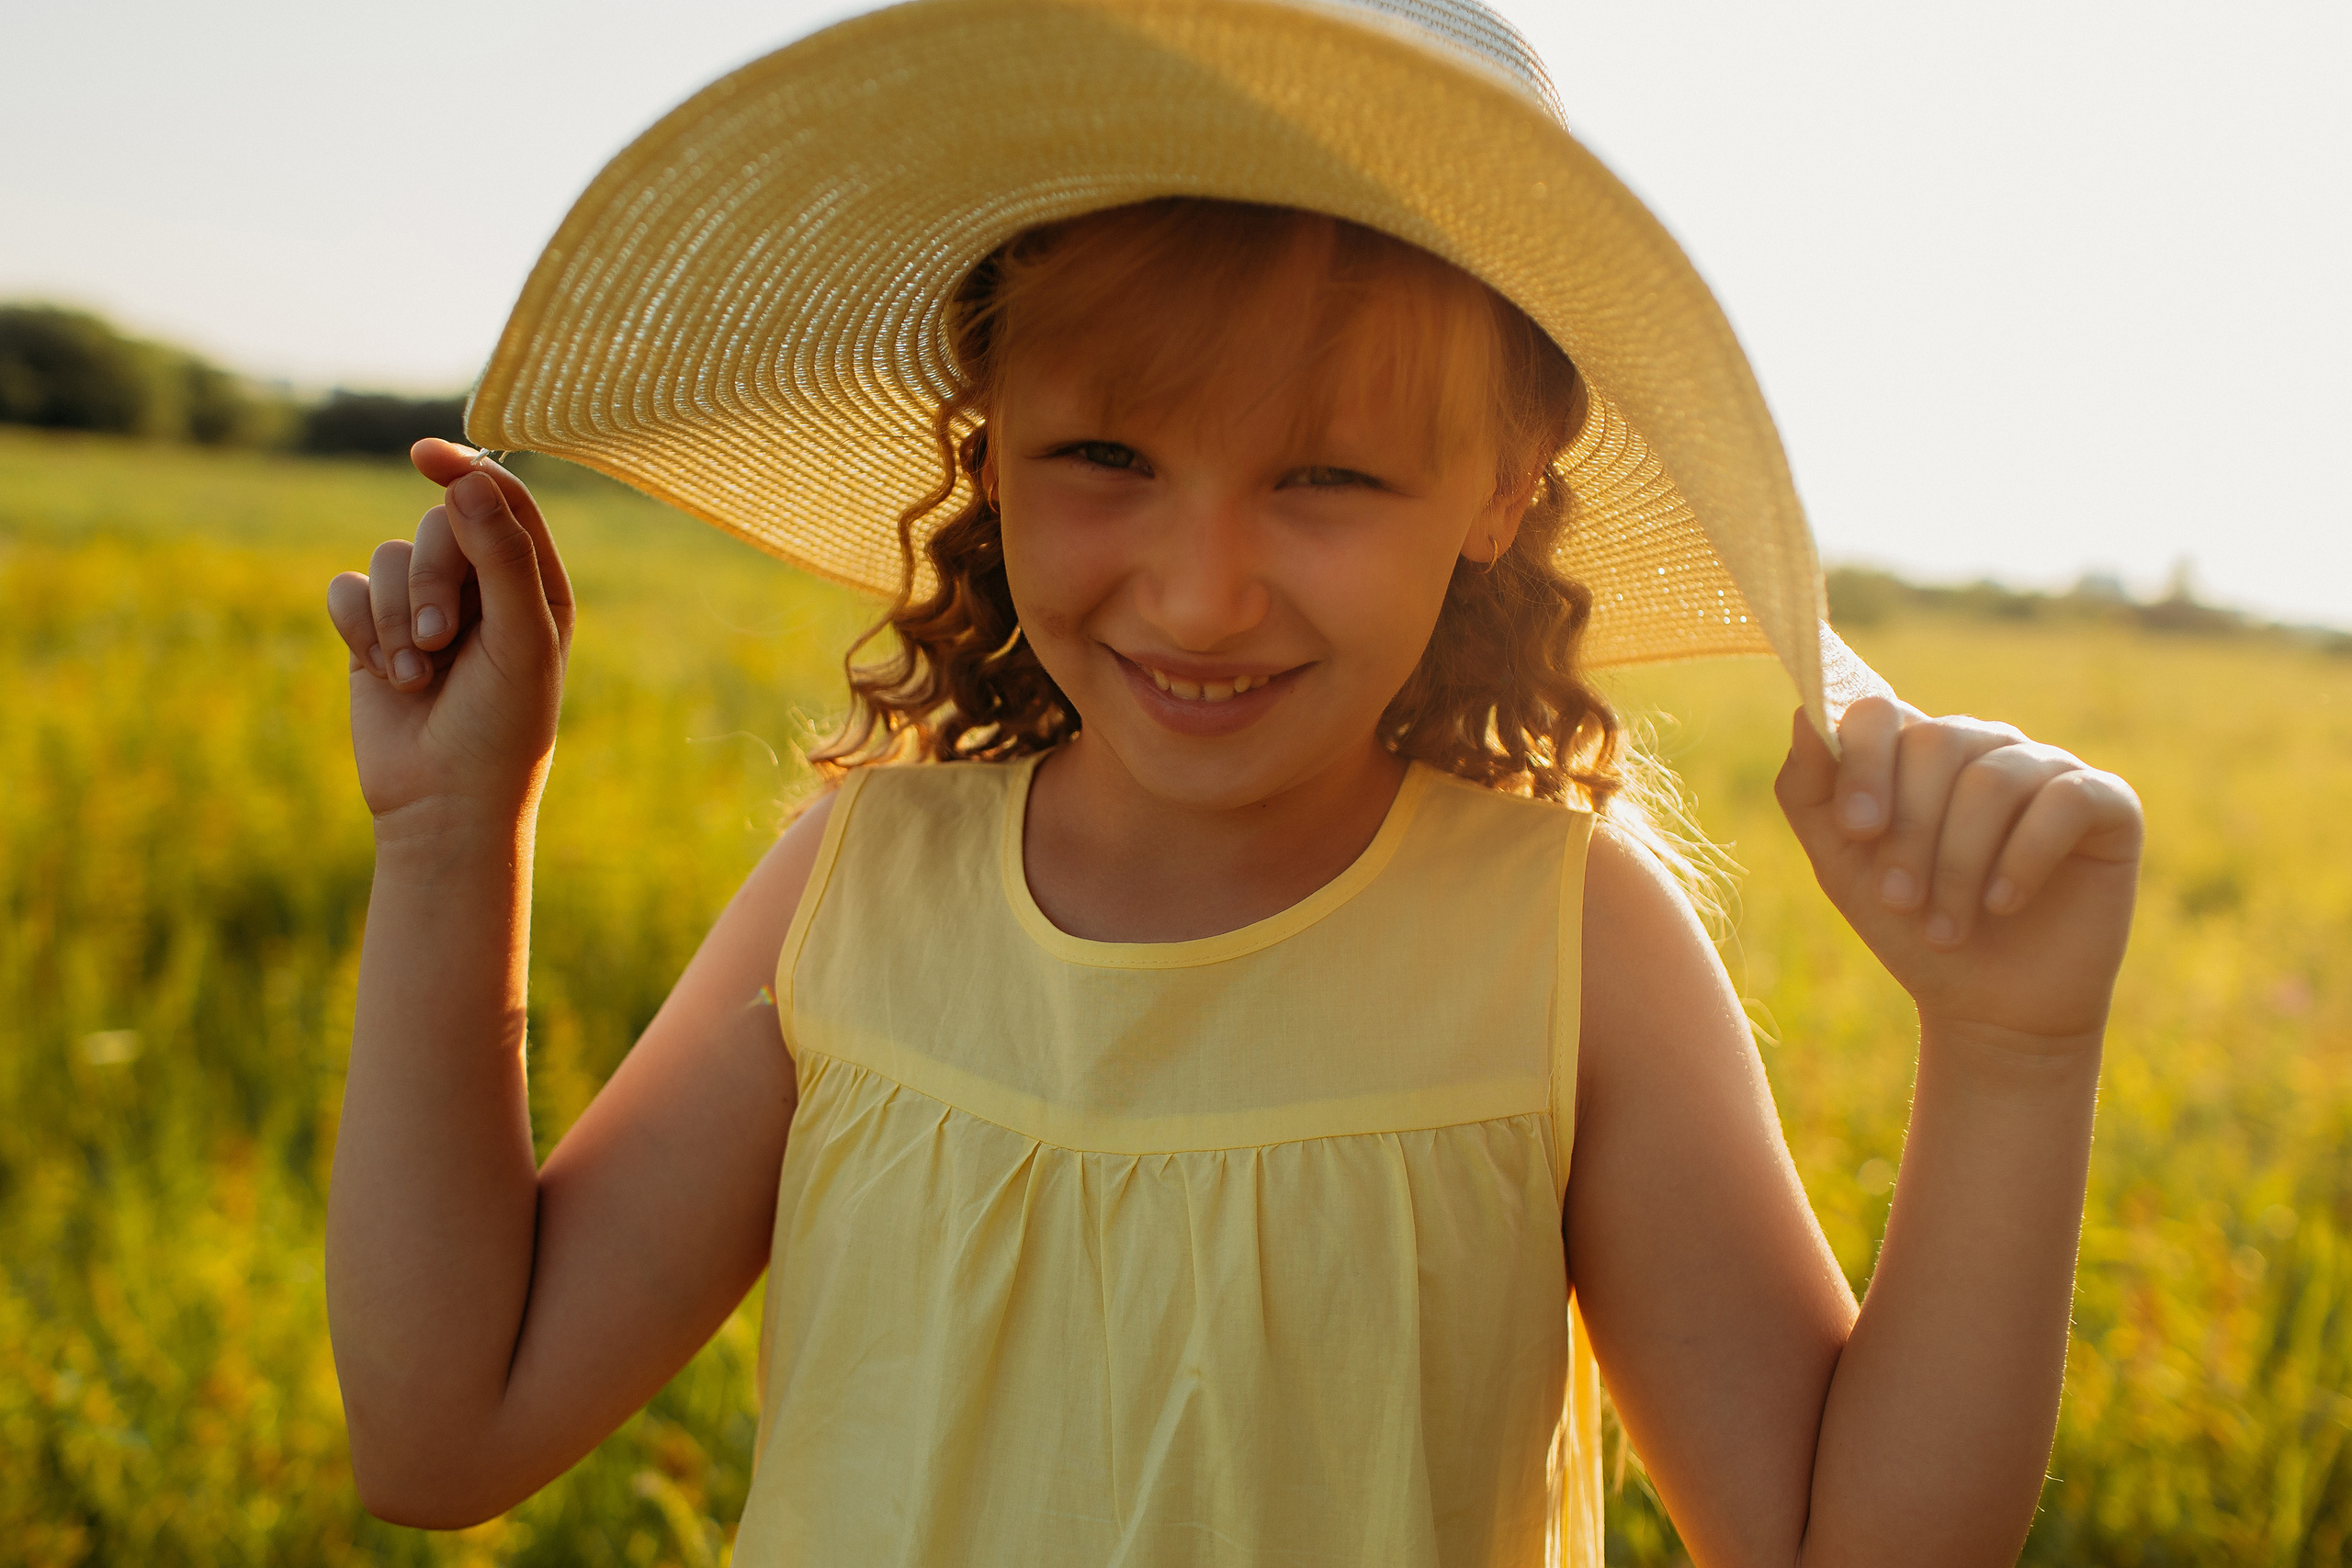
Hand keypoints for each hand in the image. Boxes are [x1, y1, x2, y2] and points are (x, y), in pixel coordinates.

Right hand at [326, 440, 574, 837]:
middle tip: (438, 641)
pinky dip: (359, 630)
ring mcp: (423, 606)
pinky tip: (385, 676)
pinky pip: (346, 590)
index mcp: (534, 584)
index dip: (467, 471)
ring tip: (416, 676)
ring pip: (387, 558)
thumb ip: (501, 558)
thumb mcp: (519, 640)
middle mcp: (480, 587)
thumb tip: (469, 482)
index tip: (426, 456)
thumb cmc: (500, 728)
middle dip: (428, 581)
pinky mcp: (372, 631)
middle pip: (437, 526)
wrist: (442, 804)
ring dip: (393, 619)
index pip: (502, 502)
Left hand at [1775, 698, 2142, 1050]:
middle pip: (1935, 744)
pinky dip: (2023, 859)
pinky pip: (2064, 800)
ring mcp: (2047, 767)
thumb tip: (1806, 716)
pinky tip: (2003, 905)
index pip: (1882, 711)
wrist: (1989, 1006)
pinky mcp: (2107, 802)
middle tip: (1897, 901)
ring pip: (1992, 780)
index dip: (1863, 763)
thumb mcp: (1842, 865)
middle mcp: (1983, 745)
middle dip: (1909, 832)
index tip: (1857, 830)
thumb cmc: (1912, 929)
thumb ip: (1811, 791)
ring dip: (1957, 863)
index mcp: (1917, 750)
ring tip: (1946, 926)